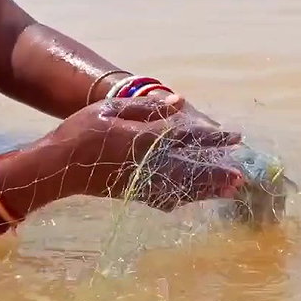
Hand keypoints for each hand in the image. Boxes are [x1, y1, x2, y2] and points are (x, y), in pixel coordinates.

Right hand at [48, 94, 243, 210]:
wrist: (59, 166)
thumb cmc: (82, 130)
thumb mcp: (111, 108)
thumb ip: (147, 107)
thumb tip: (180, 102)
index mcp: (143, 139)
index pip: (186, 137)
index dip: (212, 138)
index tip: (234, 138)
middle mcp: (147, 164)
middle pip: (191, 169)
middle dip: (217, 173)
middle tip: (242, 177)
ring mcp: (141, 182)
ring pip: (183, 188)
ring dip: (207, 190)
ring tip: (230, 190)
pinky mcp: (133, 194)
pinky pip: (165, 198)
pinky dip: (184, 198)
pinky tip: (197, 198)